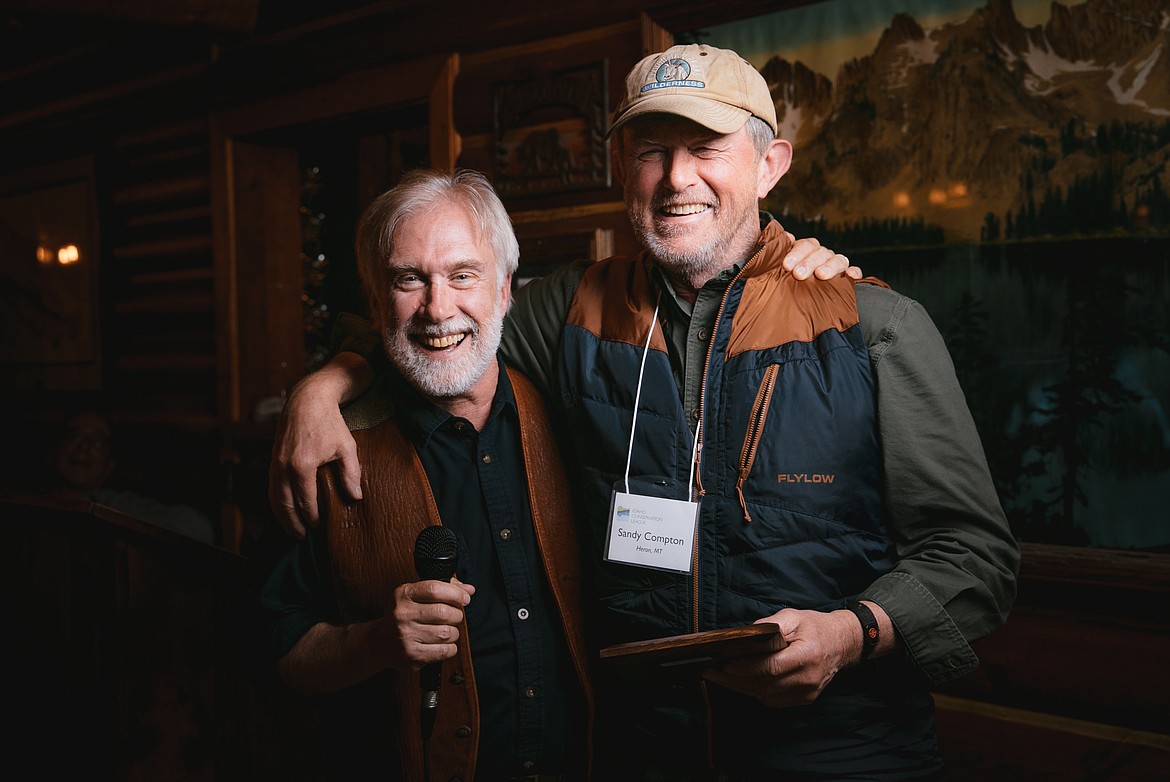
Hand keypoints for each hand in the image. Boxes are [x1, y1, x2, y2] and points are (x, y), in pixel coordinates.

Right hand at [267, 375, 362, 538]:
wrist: (308, 399)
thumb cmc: (330, 422)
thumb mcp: (346, 447)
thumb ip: (351, 474)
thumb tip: (355, 497)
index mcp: (302, 466)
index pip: (305, 501)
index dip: (312, 517)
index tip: (320, 527)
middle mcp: (283, 467)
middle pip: (284, 504)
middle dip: (293, 523)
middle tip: (302, 537)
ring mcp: (275, 462)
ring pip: (273, 497)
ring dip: (281, 515)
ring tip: (291, 529)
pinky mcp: (272, 458)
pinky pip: (271, 486)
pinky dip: (275, 501)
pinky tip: (283, 509)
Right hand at [374, 577, 475, 673]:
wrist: (378, 642)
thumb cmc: (402, 616)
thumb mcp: (415, 595)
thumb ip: (443, 588)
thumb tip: (468, 589)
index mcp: (404, 595)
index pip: (435, 589)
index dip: (456, 593)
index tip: (464, 598)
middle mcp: (402, 615)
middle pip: (444, 612)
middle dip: (457, 614)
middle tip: (454, 616)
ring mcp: (406, 636)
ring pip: (447, 633)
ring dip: (453, 632)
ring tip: (446, 631)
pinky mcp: (413, 656)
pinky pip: (445, 651)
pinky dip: (450, 647)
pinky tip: (442, 643)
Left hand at [702, 608, 859, 707]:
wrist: (843, 643)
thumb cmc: (816, 627)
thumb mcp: (793, 617)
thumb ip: (769, 625)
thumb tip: (745, 635)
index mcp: (807, 655)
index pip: (771, 667)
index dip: (746, 668)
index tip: (725, 664)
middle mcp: (808, 678)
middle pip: (765, 685)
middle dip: (735, 680)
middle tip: (711, 672)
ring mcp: (808, 692)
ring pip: (767, 695)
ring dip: (742, 688)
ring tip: (720, 677)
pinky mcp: (805, 699)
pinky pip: (774, 700)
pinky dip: (756, 692)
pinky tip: (742, 683)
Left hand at [783, 234, 862, 280]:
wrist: (796, 308)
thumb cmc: (786, 287)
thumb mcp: (780, 273)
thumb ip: (780, 257)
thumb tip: (787, 237)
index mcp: (805, 252)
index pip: (805, 246)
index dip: (796, 253)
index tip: (787, 265)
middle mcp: (821, 257)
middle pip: (820, 252)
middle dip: (808, 262)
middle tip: (798, 274)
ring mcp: (835, 266)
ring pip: (837, 259)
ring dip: (829, 266)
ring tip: (821, 275)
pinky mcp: (847, 279)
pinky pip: (853, 272)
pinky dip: (853, 272)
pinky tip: (851, 276)